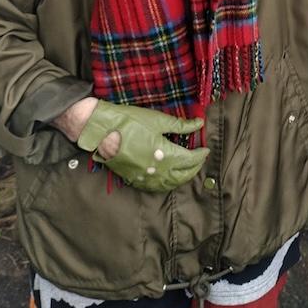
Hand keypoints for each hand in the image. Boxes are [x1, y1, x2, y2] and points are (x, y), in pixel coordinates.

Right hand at [74, 100, 207, 192]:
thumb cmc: (130, 122)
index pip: (190, 159)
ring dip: (182, 178)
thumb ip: (180, 125)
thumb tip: (199, 124)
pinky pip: (156, 187)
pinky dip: (167, 184)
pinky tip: (169, 177)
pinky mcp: (135, 179)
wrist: (102, 130)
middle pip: (183, 175)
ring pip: (170, 184)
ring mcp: (145, 177)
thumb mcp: (158, 120)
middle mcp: (157, 170)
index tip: (205, 149)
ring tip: (188, 169)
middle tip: (200, 159)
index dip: (200, 154)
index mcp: (165, 154)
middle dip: (194, 168)